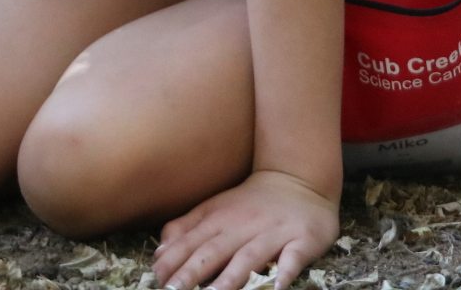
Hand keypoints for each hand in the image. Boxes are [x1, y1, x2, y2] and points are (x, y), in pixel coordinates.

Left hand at [152, 170, 338, 289]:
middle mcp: (242, 226)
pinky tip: (277, 288)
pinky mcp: (302, 240)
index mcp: (218, 218)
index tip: (158, 279)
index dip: (173, 261)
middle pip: (214, 251)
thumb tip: (160, 254)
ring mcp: (273, 233)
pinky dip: (285, 272)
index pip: (191, 242)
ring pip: (249, 257)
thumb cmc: (248, 204)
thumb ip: (186, 229)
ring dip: (231, 277)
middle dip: (192, 272)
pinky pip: (293, 258)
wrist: (297, 181)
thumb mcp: (213, 209)